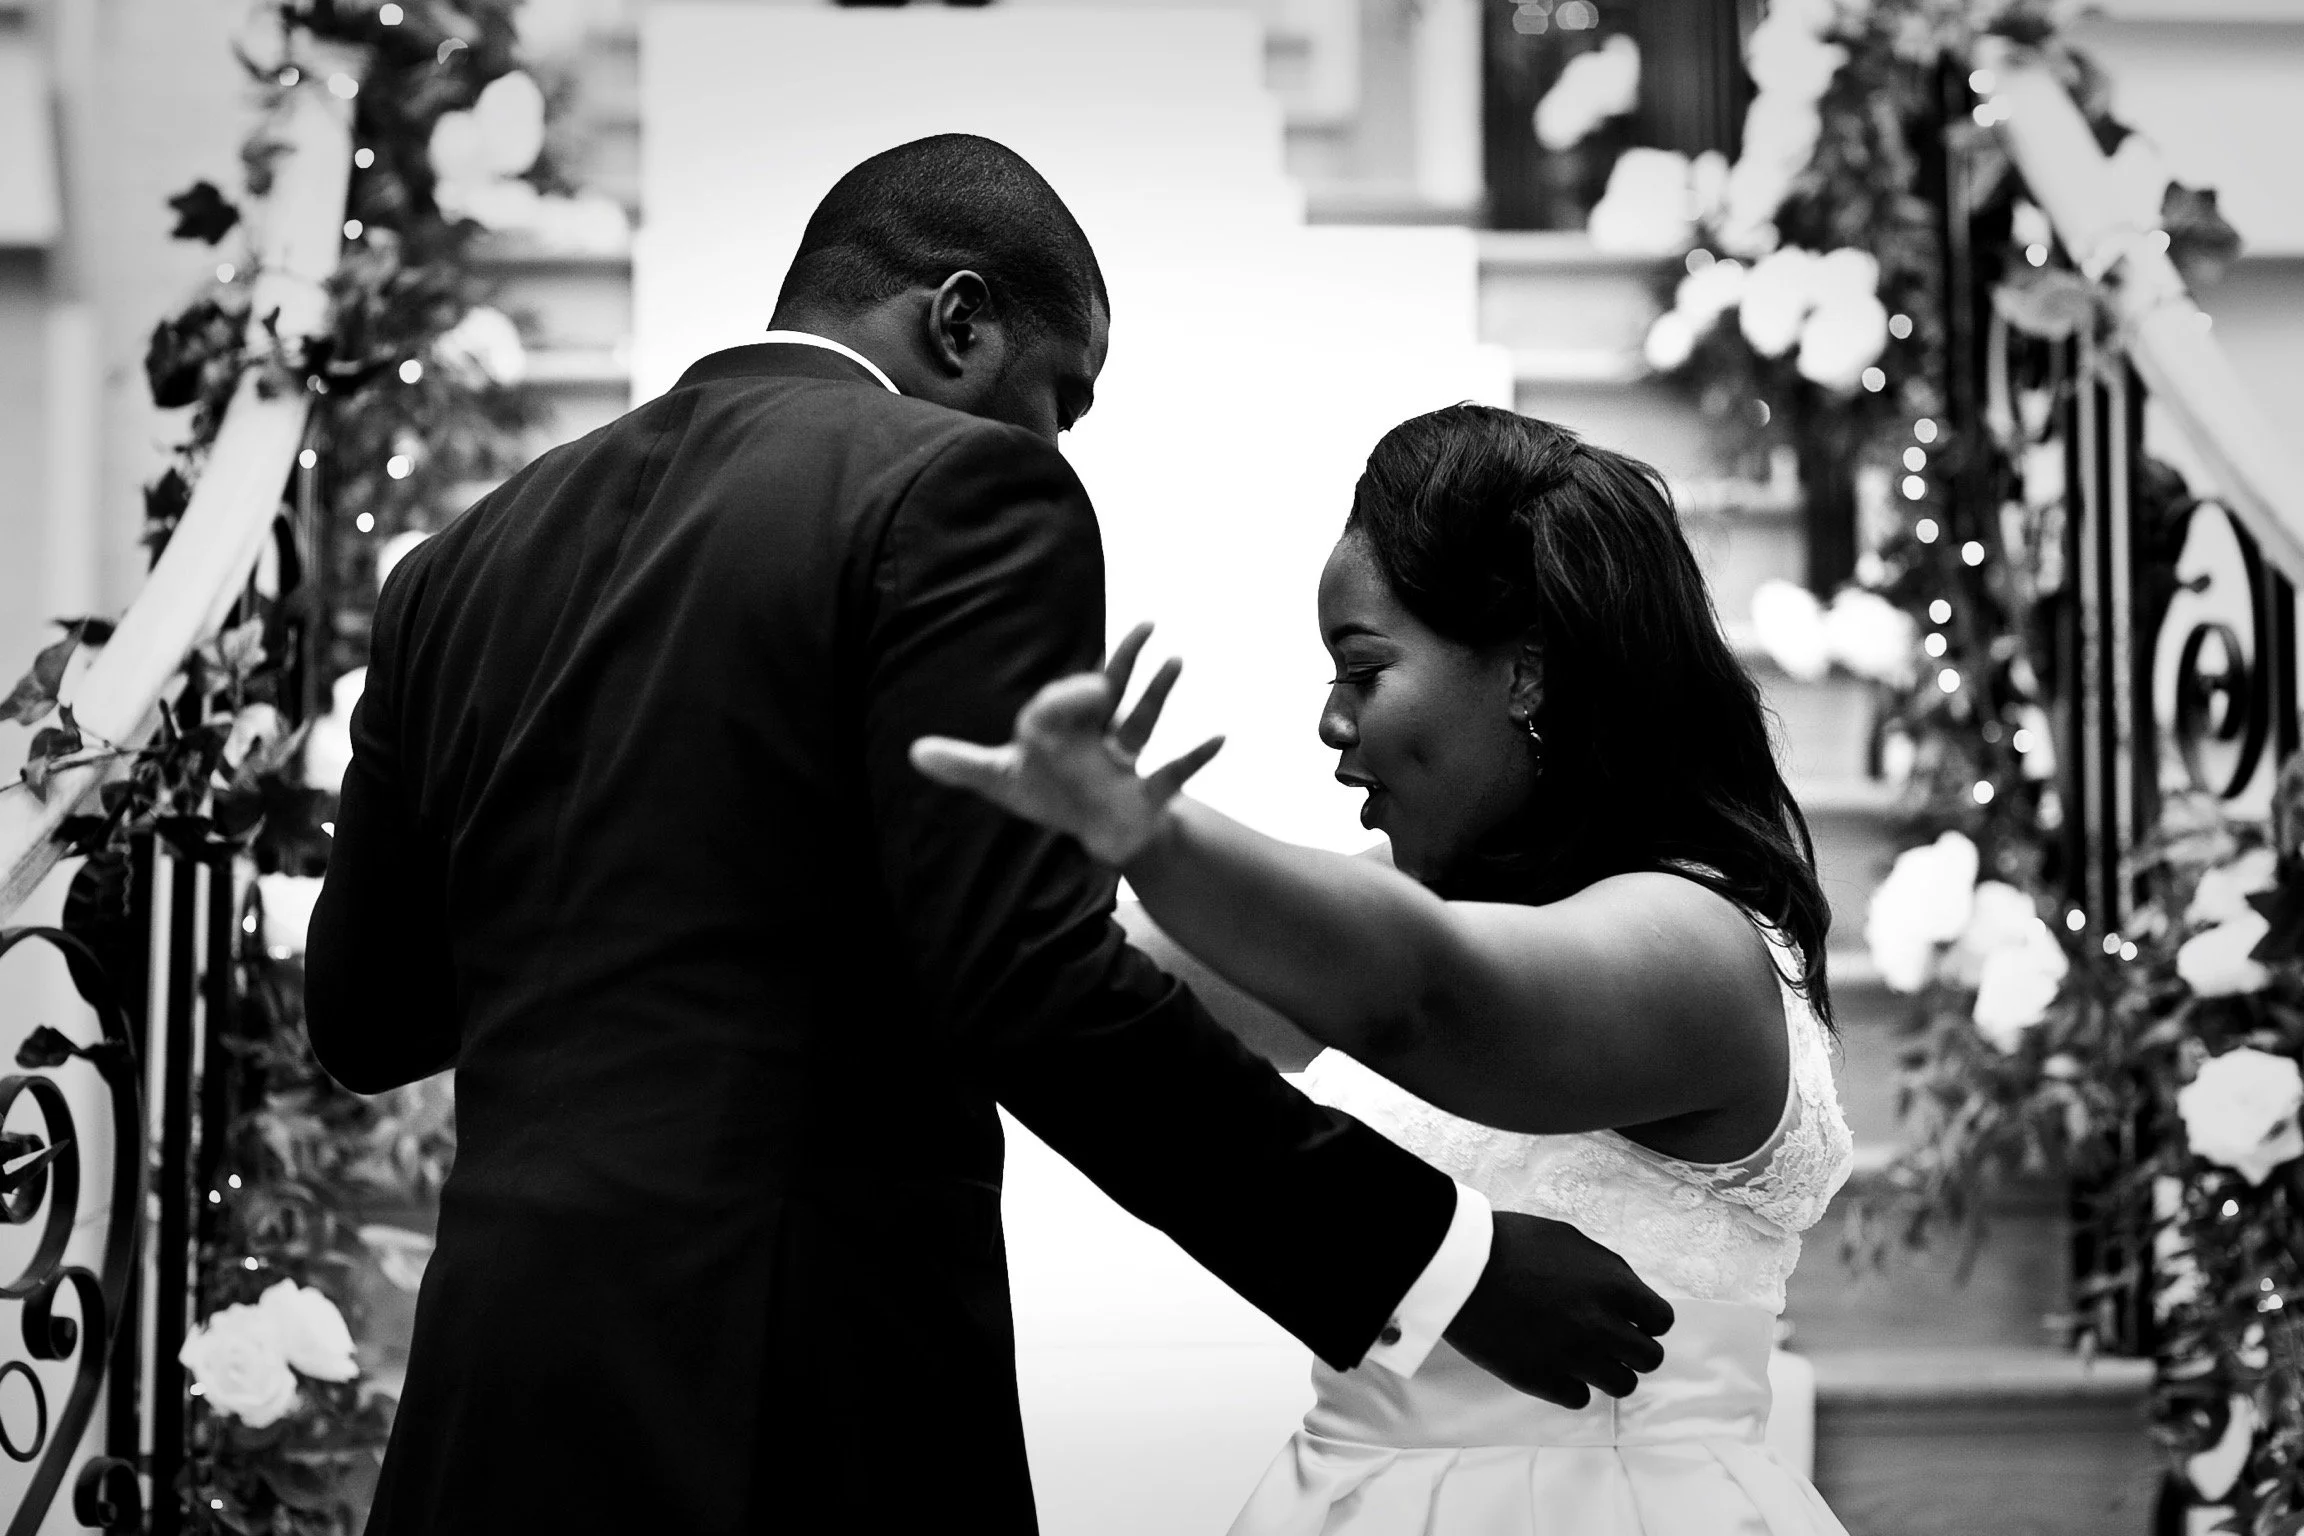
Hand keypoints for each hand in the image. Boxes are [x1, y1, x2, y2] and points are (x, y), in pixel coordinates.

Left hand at [911, 623, 1224, 866]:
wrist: (1096, 833)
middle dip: (1127, 660)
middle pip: (1114, 692)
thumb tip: (912, 752)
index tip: (1082, 688)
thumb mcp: (1003, 781)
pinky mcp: (1148, 796)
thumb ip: (964, 764)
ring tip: (1177, 659)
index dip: (1068, 696)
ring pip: (1144, 722)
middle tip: (1146, 623)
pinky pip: (1174, 772)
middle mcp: (1099, 737)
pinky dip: (1198, 756)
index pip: (1063, 703)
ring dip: (1159, 693)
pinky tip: (1220, 737)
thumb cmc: (1053, 795)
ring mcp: (1127, 764)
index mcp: (1066, 729)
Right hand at [1443, 1212, 1672, 1407]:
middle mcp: (1601, 1327)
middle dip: (1633, 1348)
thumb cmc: (1512, 1242)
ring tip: (1586, 1357)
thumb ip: (1607, 1270)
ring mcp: (1572, 1358)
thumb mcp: (1570, 1239)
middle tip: (1610, 1339)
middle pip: (1649, 1359)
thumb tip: (1624, 1296)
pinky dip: (1573, 1386)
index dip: (1648, 1319)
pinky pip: (1579, 1399)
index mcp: (1614, 1287)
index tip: (1632, 1318)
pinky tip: (1557, 1367)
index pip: (1662, 1321)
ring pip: (1621, 1386)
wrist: (1459, 1265)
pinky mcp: (1541, 1379)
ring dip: (1609, 1371)